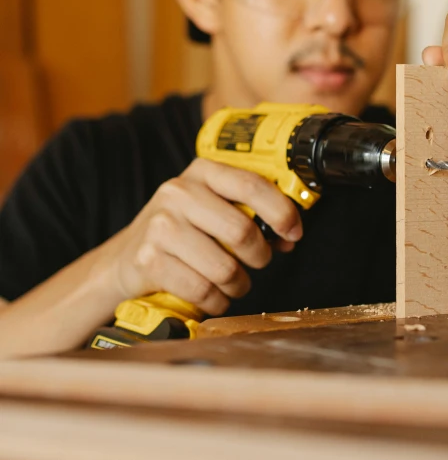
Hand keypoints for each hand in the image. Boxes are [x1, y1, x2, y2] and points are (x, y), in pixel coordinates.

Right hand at [100, 158, 302, 315]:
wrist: (127, 258)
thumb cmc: (184, 233)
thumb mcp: (214, 208)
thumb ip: (251, 213)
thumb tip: (289, 235)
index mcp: (203, 173)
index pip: (252, 185)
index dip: (282, 212)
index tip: (293, 233)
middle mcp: (178, 193)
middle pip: (242, 231)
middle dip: (259, 256)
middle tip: (256, 262)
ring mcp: (161, 226)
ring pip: (225, 268)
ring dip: (238, 284)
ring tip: (233, 282)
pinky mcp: (149, 260)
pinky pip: (203, 290)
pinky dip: (216, 301)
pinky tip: (213, 295)